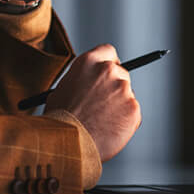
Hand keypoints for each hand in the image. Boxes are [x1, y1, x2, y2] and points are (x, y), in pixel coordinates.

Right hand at [44, 44, 140, 161]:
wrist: (68, 142)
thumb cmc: (60, 118)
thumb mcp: (63, 88)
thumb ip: (82, 79)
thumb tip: (91, 83)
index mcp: (89, 61)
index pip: (108, 51)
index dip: (109, 62)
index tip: (109, 73)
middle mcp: (108, 70)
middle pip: (121, 72)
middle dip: (114, 86)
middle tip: (104, 103)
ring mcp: (123, 89)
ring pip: (126, 94)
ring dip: (119, 105)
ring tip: (100, 121)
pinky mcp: (133, 108)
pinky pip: (132, 112)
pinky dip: (124, 121)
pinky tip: (108, 129)